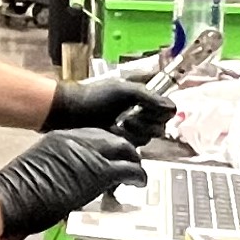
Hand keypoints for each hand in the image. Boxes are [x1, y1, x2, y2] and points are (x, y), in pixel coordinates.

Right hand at [0, 129, 150, 236]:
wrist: (10, 198)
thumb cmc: (17, 192)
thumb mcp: (41, 168)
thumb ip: (61, 168)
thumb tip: (72, 182)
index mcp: (61, 137)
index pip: (96, 136)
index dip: (108, 147)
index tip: (113, 157)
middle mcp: (77, 139)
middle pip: (114, 138)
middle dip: (125, 152)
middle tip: (130, 165)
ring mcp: (89, 154)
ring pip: (125, 150)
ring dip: (134, 163)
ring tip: (137, 175)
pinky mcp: (99, 172)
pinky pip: (128, 170)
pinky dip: (138, 176)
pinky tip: (139, 183)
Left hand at [46, 73, 179, 142]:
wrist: (69, 113)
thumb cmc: (92, 97)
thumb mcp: (123, 90)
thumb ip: (149, 97)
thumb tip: (171, 108)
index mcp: (143, 99)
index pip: (167, 110)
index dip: (159, 112)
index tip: (145, 109)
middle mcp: (140, 116)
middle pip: (160, 127)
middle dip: (144, 123)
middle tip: (128, 119)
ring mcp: (130, 131)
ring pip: (147, 138)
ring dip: (134, 132)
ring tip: (118, 126)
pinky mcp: (121, 145)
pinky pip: (134, 148)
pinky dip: (124, 141)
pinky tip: (112, 134)